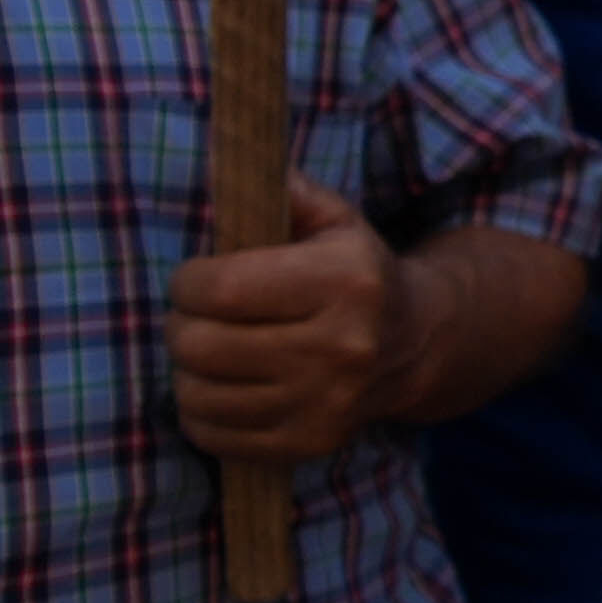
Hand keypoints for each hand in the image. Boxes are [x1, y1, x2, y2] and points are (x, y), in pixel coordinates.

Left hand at [169, 174, 419, 460]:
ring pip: (201, 396)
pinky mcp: (312, 442)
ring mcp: (327, 403)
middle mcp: (341, 346)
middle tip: (196, 317)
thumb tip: (231, 160)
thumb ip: (283, 191)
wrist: (419, 342)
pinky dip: (201, 414)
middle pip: (203, 346)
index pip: (222, 289)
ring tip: (206, 352)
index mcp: (343, 281)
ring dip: (187, 372)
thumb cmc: (355, 272)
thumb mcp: (334, 219)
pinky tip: (219, 389)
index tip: (192, 279)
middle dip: (182, 326)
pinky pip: (217, 437)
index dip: (186, 282)